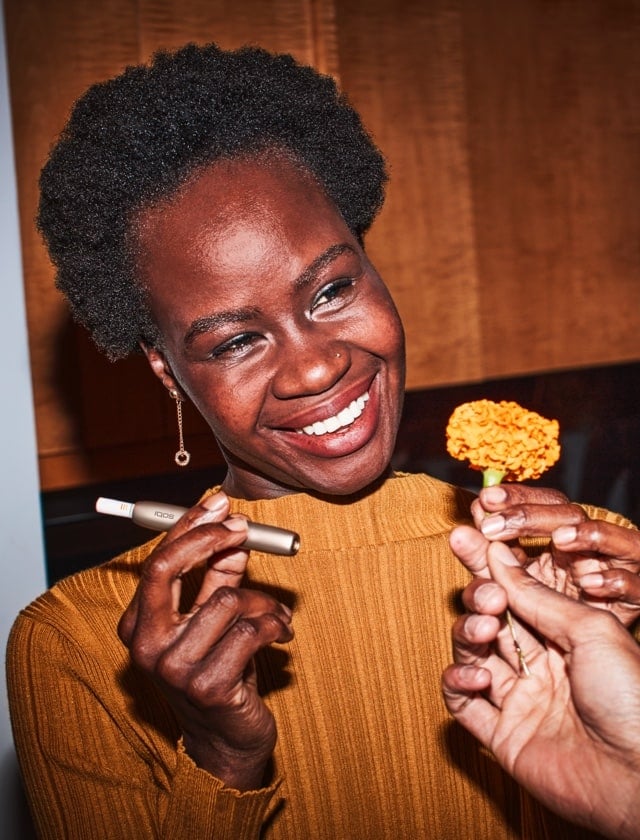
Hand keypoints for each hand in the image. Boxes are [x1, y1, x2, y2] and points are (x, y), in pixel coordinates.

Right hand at [118, 491, 293, 789]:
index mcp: (140, 626)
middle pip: (168, 568)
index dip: (189, 527)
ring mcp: (175, 669)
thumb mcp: (212, 622)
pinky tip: (282, 634)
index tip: (219, 504)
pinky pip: (251, 630)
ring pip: (227, 599)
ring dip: (263, 602)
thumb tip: (235, 537)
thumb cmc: (219, 673)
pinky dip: (275, 625)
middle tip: (243, 528)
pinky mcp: (209, 686)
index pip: (157, 562)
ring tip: (277, 615)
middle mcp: (147, 646)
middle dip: (210, 538)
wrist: (227, 741)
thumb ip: (217, 580)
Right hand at [442, 541, 639, 839]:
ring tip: (483, 624)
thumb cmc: (632, 699)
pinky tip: (476, 676)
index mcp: (567, 633)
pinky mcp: (502, 734)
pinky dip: (458, 683)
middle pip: (491, 615)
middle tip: (473, 575)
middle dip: (476, 587)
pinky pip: (463, 704)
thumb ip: (537, 596)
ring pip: (472, 652)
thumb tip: (499, 557)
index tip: (470, 533)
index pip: (519, 589)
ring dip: (467, 630)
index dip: (492, 561)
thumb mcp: (590, 628)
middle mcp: (542, 661)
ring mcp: (520, 697)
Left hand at [466, 483, 639, 624]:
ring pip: (618, 540)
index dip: (516, 497)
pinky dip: (616, 581)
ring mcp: (619, 574)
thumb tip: (459, 532)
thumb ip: (487, 564)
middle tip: (497, 525)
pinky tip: (590, 584)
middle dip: (535, 516)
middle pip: (572, 516)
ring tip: (561, 540)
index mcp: (560, 544)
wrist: (588, 684)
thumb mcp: (511, 594)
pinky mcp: (637, 602)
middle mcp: (591, 553)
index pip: (543, 505)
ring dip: (590, 534)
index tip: (485, 499)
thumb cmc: (545, 631)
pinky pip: (636, 586)